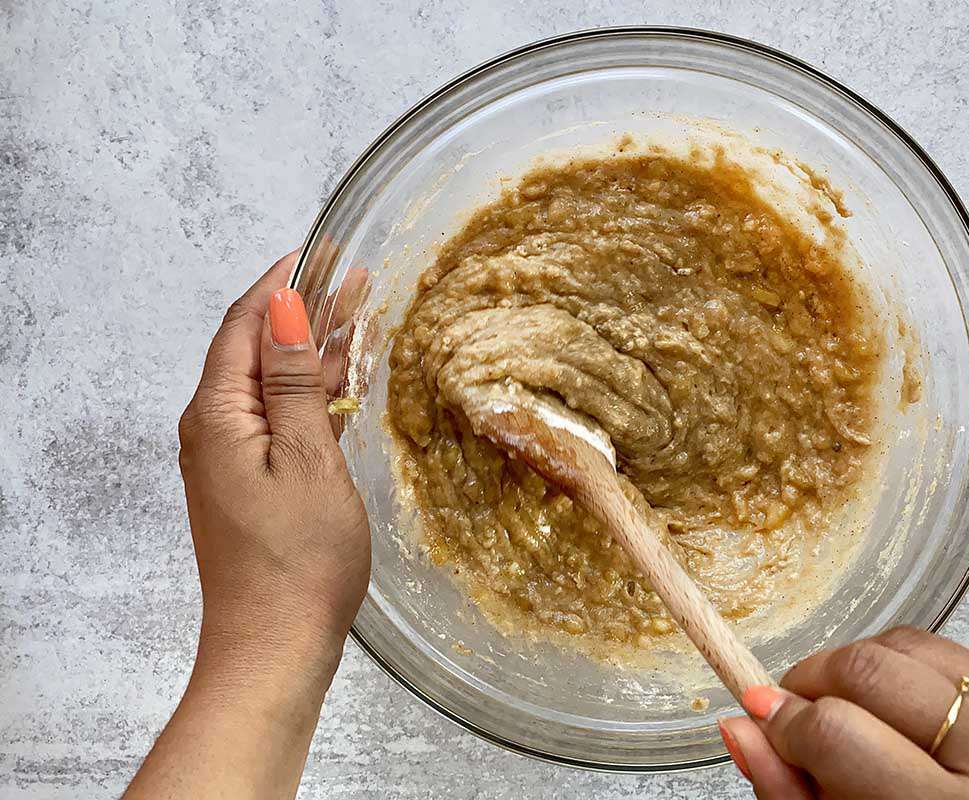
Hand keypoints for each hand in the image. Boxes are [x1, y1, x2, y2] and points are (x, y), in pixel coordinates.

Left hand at [127, 250, 371, 798]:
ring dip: (313, 347)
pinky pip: (280, 416)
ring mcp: (231, 458)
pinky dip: (312, 390)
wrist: (274, 646)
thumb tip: (284, 310)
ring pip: (272, 381)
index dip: (282, 282)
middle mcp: (214, 429)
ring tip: (361, 313)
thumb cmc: (297, 561)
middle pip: (257, 348)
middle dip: (304, 308)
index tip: (321, 248)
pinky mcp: (251, 482)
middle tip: (356, 276)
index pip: (244, 324)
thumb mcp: (307, 459)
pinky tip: (344, 380)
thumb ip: (295, 382)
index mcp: (219, 416)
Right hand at [719, 627, 968, 798]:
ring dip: (858, 671)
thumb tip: (742, 728)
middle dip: (812, 682)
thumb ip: (797, 799)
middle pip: (867, 670)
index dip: (784, 724)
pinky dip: (908, 676)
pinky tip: (904, 718)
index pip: (839, 733)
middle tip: (796, 715)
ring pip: (905, 645)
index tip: (766, 724)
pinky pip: (952, 655)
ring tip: (849, 716)